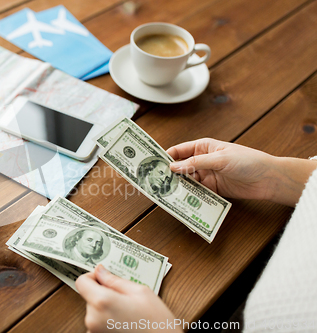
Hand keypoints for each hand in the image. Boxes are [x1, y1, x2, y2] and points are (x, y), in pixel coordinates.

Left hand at [76, 265, 181, 332]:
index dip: (92, 276)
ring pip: (95, 310)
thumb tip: (101, 271)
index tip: (103, 277)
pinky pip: (99, 323)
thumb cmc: (157, 324)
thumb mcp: (141, 292)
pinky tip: (125, 323)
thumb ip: (115, 280)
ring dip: (107, 308)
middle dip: (104, 293)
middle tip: (125, 299)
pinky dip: (108, 321)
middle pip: (89, 296)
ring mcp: (94, 332)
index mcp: (102, 302)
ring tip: (128, 313)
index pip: (81, 281)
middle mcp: (93, 319)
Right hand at [166, 138, 316, 206]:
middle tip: (154, 182)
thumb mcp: (220, 159)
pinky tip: (181, 201)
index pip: (179, 151)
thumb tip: (173, 167)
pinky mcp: (213, 190)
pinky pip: (197, 193)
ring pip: (186, 182)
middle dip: (168, 174)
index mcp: (203, 146)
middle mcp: (202, 160)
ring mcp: (207, 176)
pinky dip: (189, 197)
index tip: (152, 164)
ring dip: (178, 187)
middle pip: (180, 167)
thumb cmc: (248, 161)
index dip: (165, 157)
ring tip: (165, 194)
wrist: (269, 179)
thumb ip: (196, 163)